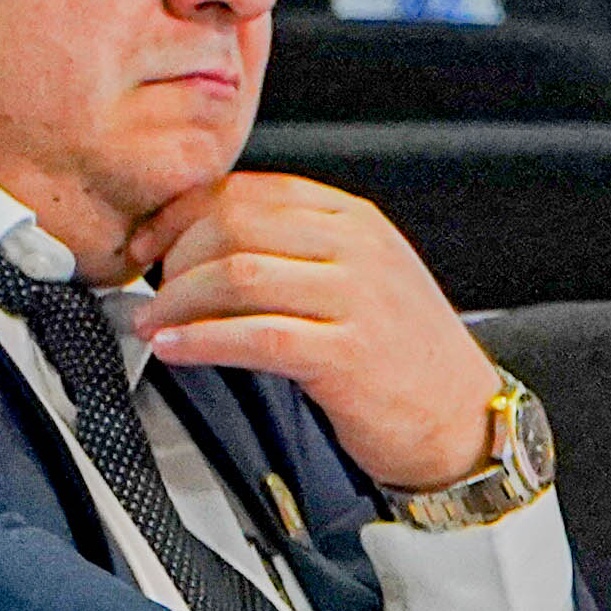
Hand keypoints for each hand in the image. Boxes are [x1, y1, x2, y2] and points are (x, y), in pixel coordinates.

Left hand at [135, 171, 512, 493]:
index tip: (148, 242)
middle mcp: (356, 247)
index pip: (249, 190)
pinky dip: (202, 341)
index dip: (183, 212)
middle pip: (236, 224)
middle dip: (175, 256)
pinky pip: (256, 336)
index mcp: (353, 219)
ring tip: (153, 322)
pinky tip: (175, 349)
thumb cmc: (401, 355)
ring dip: (178, 300)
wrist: (462, 420)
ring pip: (239, 275)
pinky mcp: (348, 354)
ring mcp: (356, 298)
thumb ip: (296, 251)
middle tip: (150, 289)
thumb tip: (202, 245)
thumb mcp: (358, 278)